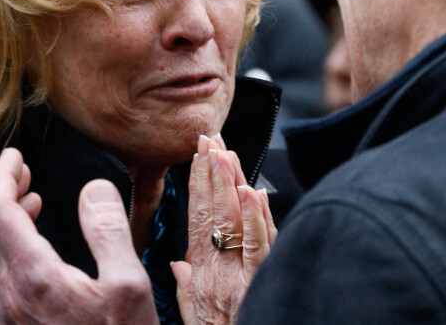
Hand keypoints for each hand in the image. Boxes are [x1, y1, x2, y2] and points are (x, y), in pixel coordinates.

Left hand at [0, 148, 158, 324]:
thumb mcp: (129, 286)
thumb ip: (107, 229)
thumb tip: (92, 187)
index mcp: (35, 279)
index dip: (1, 175)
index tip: (16, 155)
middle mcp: (9, 299)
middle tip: (22, 172)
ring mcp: (5, 320)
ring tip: (30, 199)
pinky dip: (2, 247)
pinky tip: (27, 245)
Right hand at [172, 134, 276, 323]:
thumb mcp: (195, 320)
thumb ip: (187, 290)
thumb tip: (178, 262)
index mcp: (202, 275)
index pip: (197, 219)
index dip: (197, 184)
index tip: (197, 156)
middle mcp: (220, 271)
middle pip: (215, 213)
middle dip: (213, 172)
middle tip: (210, 139)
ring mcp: (245, 276)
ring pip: (237, 223)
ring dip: (232, 184)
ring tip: (226, 153)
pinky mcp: (267, 282)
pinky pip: (263, 247)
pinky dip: (258, 218)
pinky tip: (253, 193)